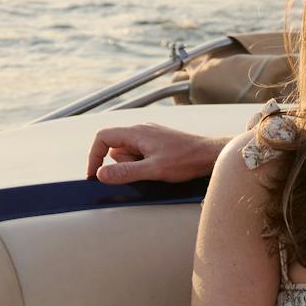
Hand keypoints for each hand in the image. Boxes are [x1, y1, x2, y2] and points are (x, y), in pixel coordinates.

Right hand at [85, 123, 222, 183]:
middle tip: (142, 173)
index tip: (95, 175)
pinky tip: (162, 169)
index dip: (94, 156)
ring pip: (129, 153)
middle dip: (122, 165)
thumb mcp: (153, 170)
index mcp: (136, 132)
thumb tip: (101, 174)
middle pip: (116, 148)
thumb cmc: (187, 159)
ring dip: (135, 166)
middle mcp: (141, 131)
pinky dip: (144, 165)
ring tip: (157, 170)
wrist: (211, 154)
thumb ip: (125, 172)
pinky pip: (141, 155)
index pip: (103, 138)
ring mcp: (150, 136)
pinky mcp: (158, 144)